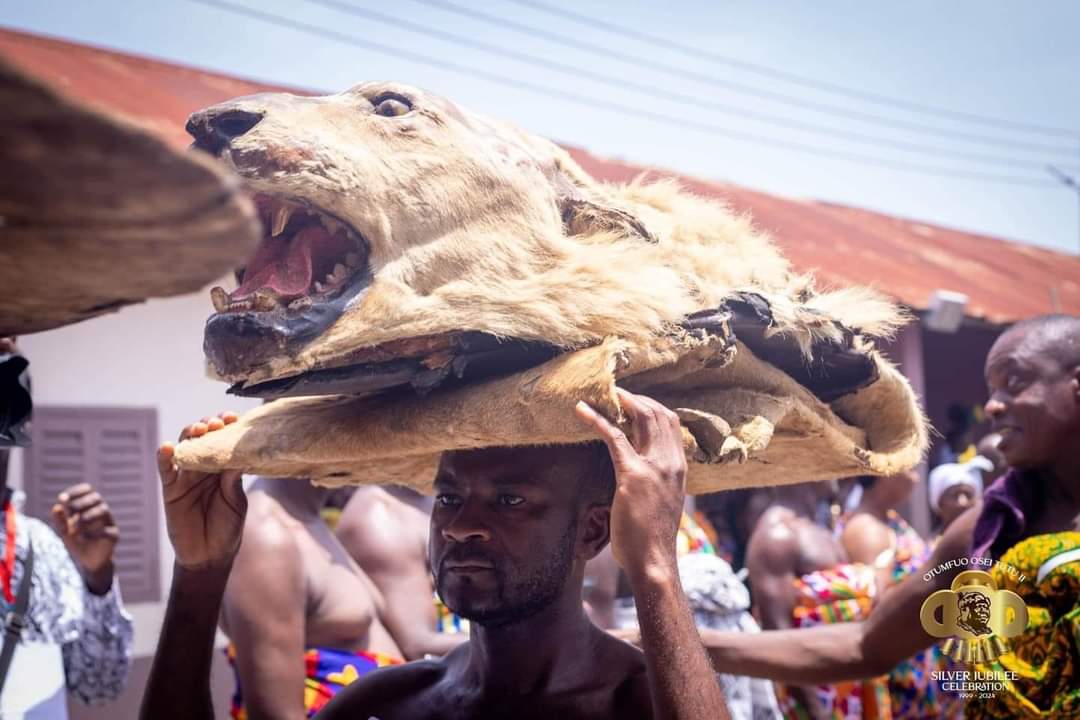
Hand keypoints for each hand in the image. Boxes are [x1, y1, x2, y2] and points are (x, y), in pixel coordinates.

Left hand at [51, 483, 118, 593]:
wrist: (89, 560)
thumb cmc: (77, 541)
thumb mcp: (64, 531)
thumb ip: (60, 520)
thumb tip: (57, 506)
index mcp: (90, 506)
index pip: (87, 490)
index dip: (76, 491)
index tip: (62, 498)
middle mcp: (101, 511)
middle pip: (96, 497)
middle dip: (81, 503)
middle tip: (70, 511)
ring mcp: (109, 522)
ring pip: (103, 510)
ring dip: (87, 516)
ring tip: (77, 527)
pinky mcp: (114, 535)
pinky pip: (107, 530)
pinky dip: (94, 533)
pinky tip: (85, 538)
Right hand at [157, 412, 245, 571]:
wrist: (210, 555)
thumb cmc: (228, 527)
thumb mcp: (235, 503)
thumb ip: (233, 482)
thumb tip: (238, 459)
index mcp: (224, 468)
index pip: (225, 442)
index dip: (228, 428)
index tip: (234, 418)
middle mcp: (205, 468)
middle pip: (204, 439)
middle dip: (210, 427)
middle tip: (218, 423)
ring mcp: (187, 477)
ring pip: (185, 449)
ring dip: (190, 435)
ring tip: (198, 429)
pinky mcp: (171, 489)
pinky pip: (166, 470)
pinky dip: (165, 457)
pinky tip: (168, 447)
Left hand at [575, 388, 685, 583]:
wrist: (654, 561)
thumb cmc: (653, 538)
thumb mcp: (662, 503)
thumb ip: (656, 483)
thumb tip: (642, 476)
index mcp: (680, 468)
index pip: (672, 423)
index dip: (653, 407)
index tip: (634, 401)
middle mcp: (671, 462)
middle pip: (658, 414)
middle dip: (637, 399)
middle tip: (617, 393)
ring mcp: (654, 466)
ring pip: (641, 418)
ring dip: (622, 401)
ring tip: (604, 393)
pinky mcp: (632, 474)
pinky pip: (615, 437)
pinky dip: (597, 419)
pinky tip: (582, 410)